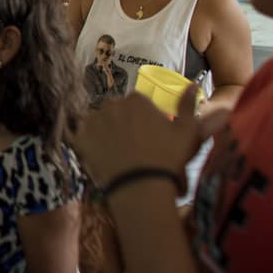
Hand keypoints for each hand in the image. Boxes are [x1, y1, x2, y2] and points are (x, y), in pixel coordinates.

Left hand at [74, 86, 222, 190]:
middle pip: (115, 111)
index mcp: (136, 100)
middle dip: (121, 123)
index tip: (147, 135)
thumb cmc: (168, 159)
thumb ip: (187, 105)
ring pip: (97, 123)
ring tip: (116, 153)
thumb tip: (192, 85)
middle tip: (132, 146)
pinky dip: (88, 144)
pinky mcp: (80, 139)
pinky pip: (81, 137)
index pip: (136, 104)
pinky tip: (100, 155)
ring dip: (104, 132)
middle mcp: (111, 105)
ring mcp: (93, 121)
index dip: (142, 119)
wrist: (142, 187)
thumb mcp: (188, 130)